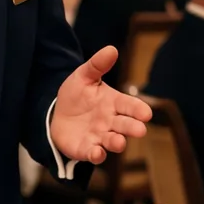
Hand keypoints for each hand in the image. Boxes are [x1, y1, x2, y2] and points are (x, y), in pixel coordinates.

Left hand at [48, 46, 152, 164]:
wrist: (57, 114)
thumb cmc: (76, 95)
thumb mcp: (83, 77)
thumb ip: (97, 65)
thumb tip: (111, 49)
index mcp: (114, 103)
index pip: (130, 105)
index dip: (139, 110)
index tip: (146, 113)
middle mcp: (111, 121)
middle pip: (126, 125)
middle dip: (133, 128)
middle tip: (140, 130)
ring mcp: (100, 136)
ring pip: (113, 141)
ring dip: (117, 142)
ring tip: (119, 142)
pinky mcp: (87, 149)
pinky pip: (95, 154)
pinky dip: (97, 155)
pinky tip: (97, 153)